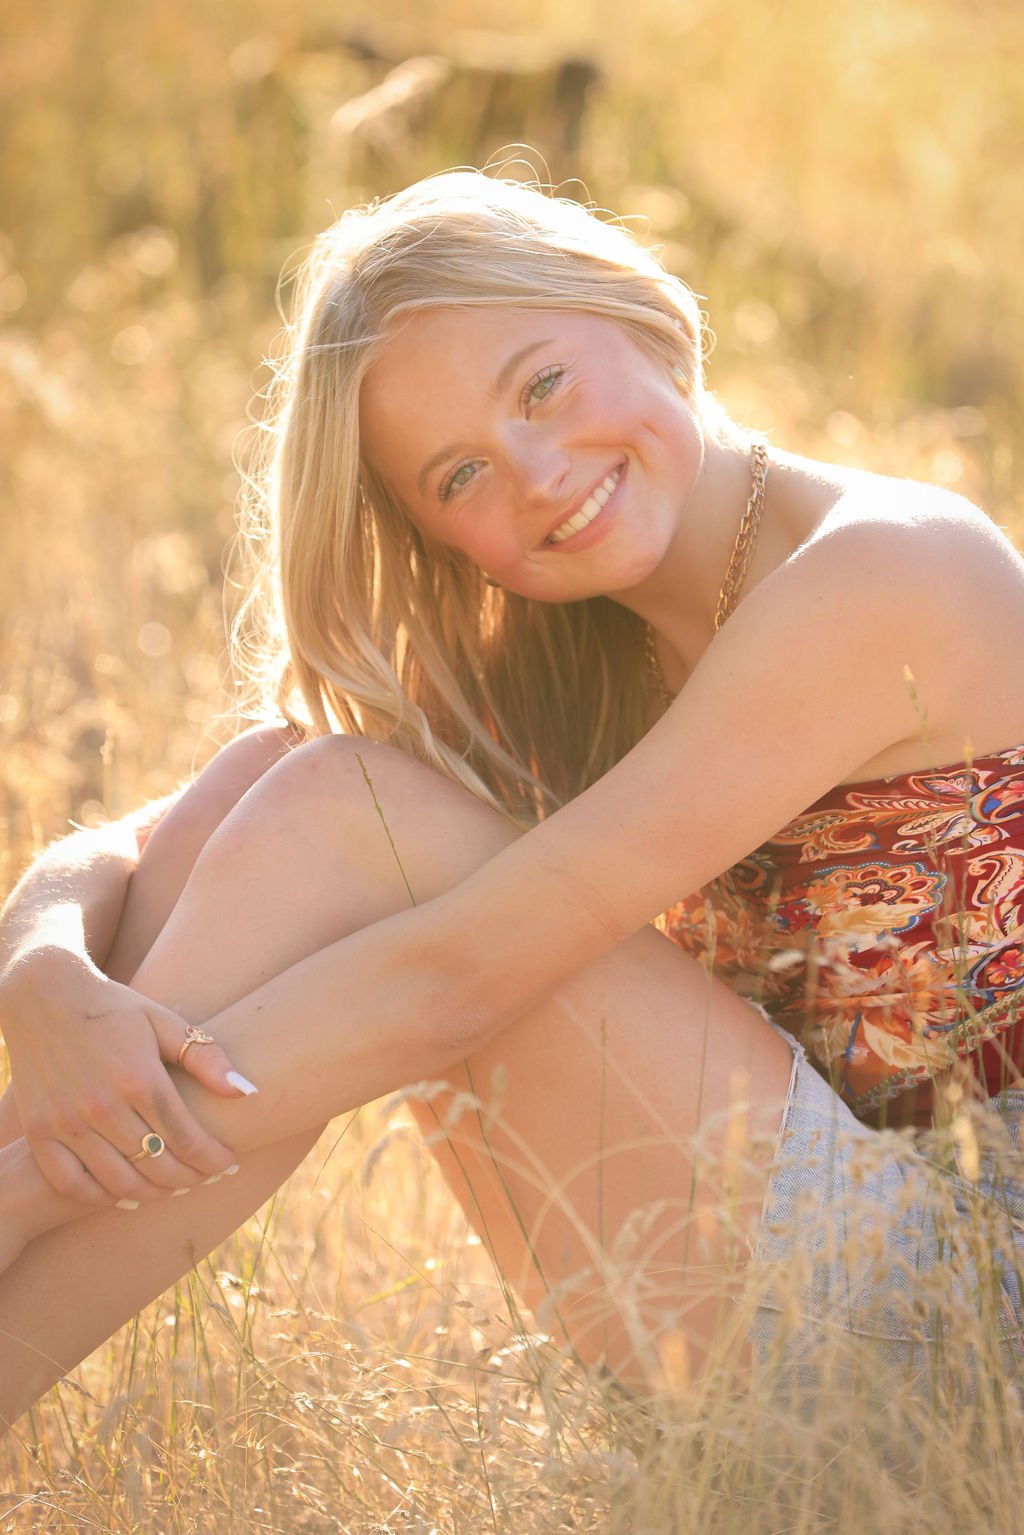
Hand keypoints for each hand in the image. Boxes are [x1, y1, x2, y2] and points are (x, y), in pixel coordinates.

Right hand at [0, 947, 253, 1203]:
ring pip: (120, 1181)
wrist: (44, 997)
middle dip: (190, 1179)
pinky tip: (126, 1191)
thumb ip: (205, 1058)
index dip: (213, 1159)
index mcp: (139, 1077)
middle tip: (205, 1178)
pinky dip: (102, 1197)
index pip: (187, 1138)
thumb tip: (246, 1092)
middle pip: (157, 1165)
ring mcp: (66, 1121)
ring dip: (153, 1192)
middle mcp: (102, 1105)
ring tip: (173, 1186)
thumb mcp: (163, 1021)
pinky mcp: (39, 1131)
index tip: (230, 1166)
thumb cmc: (114, 1010)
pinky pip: (72, 1183)